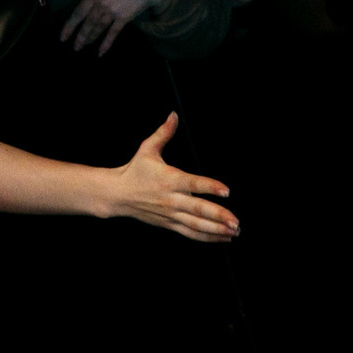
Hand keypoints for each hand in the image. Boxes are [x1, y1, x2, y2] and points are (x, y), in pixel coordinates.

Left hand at [60, 0, 178, 56]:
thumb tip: (84, 13)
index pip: (78, 12)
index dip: (69, 26)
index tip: (62, 37)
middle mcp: (102, 2)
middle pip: (88, 23)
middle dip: (80, 37)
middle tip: (75, 47)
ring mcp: (114, 10)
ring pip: (98, 28)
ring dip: (90, 39)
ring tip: (84, 46)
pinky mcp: (125, 17)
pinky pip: (113, 33)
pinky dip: (106, 44)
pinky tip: (100, 52)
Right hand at [105, 114, 237, 242]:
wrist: (116, 195)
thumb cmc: (135, 170)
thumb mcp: (147, 149)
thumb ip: (164, 133)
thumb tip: (174, 115)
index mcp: (169, 180)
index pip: (193, 184)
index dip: (210, 187)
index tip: (227, 191)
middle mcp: (171, 199)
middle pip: (197, 210)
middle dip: (218, 216)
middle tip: (236, 222)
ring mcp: (170, 214)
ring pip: (195, 225)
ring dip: (216, 230)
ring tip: (234, 232)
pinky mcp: (168, 224)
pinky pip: (189, 233)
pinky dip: (206, 237)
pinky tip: (222, 238)